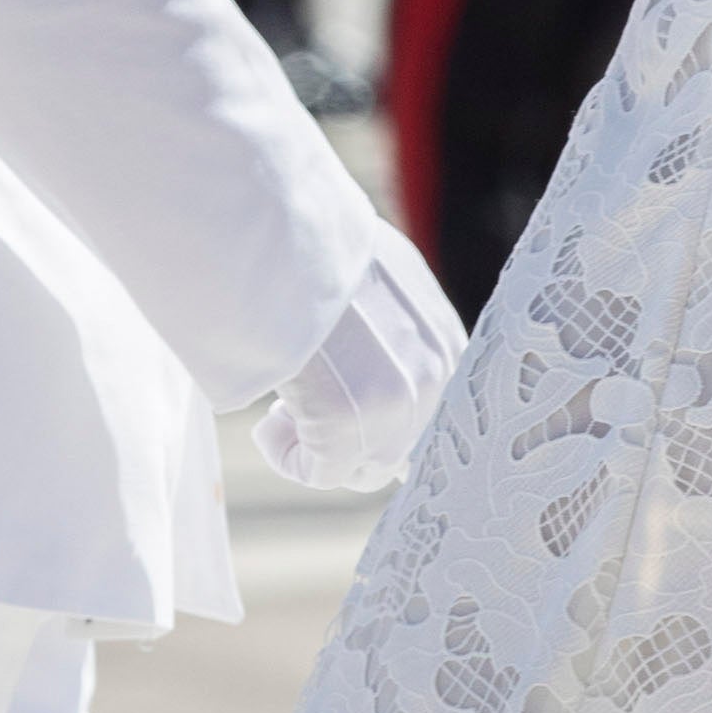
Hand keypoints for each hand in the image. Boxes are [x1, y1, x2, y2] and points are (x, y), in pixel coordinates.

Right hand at [254, 219, 466, 494]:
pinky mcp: (346, 429)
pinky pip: (320, 473)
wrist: (287, 238)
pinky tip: (266, 425)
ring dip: (319, 447)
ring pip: (362, 467)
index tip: (340, 389)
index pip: (430, 412)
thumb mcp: (381, 274)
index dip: (383, 414)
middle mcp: (433, 382)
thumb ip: (395, 315)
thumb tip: (370, 340)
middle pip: (399, 448)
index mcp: (445, 344)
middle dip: (351, 435)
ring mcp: (394, 409)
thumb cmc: (319, 244)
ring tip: (281, 409)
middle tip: (303, 398)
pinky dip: (288, 456)